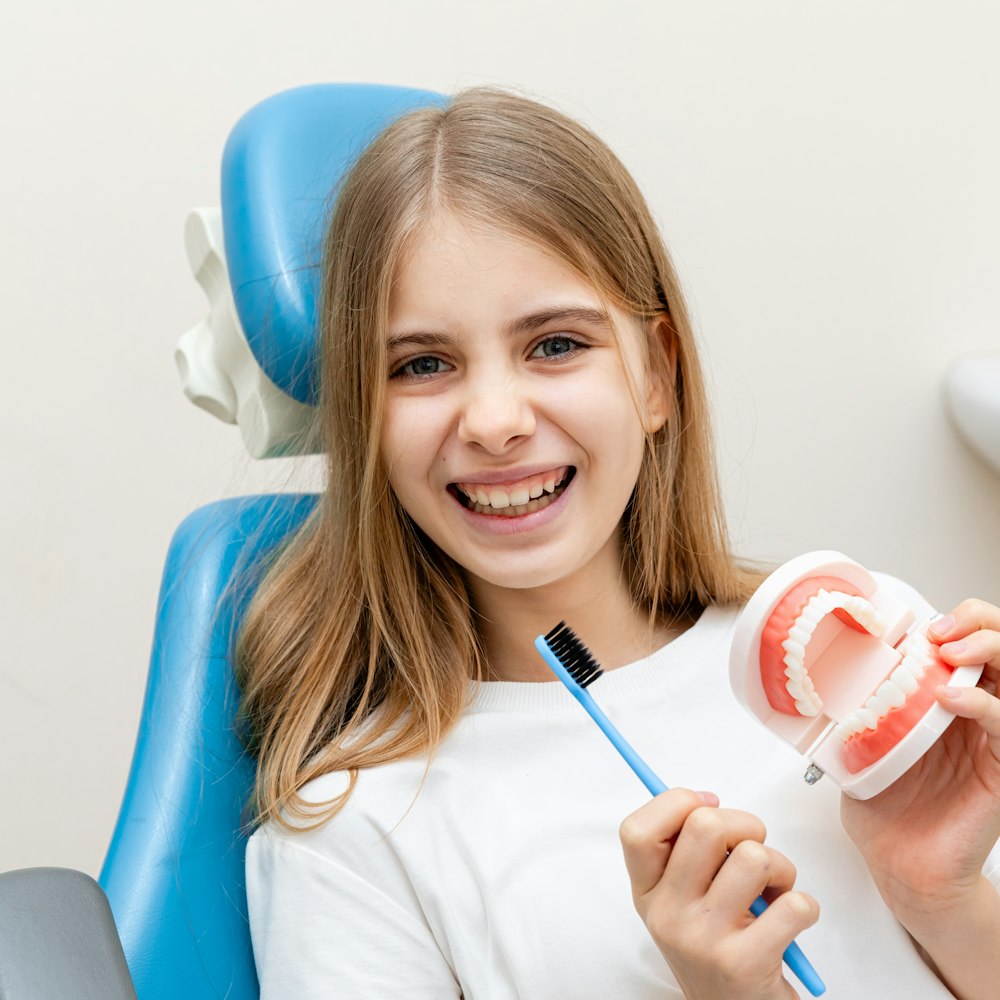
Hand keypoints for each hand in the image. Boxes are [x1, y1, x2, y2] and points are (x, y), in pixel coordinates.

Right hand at [620, 788, 818, 999]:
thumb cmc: (716, 947)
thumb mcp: (681, 901)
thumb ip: (685, 851)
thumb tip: (707, 801)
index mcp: (647, 893)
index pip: (637, 830)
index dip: (676, 802)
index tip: (708, 805)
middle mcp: (667, 915)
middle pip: (704, 825)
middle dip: (745, 824)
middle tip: (752, 849)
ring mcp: (702, 940)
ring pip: (754, 857)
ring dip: (780, 866)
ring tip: (773, 891)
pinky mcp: (744, 964)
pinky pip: (793, 904)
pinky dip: (804, 905)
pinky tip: (790, 921)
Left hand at [841, 598, 999, 915]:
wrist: (901, 867)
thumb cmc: (883, 807)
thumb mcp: (857, 743)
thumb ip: (848, 708)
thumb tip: (807, 679)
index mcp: (945, 699)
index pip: (968, 642)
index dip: (957, 620)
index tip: (922, 623)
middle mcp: (976, 712)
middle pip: (998, 648)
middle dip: (978, 623)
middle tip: (941, 630)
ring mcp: (992, 739)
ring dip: (987, 650)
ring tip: (950, 650)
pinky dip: (982, 704)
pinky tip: (951, 698)